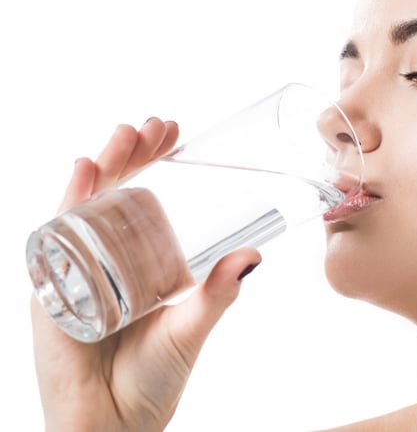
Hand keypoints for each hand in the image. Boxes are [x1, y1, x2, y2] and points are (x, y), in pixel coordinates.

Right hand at [31, 118, 261, 431]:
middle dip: (133, 155)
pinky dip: (69, 201)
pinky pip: (56, 235)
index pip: (145, 200)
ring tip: (126, 135)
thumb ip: (219, 292)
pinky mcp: (51, 288)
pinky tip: (85, 170)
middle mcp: (106, 259)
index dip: (156, 164)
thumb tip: (255, 255)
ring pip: (87, 204)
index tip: (175, 132)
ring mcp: (76, 269)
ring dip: (106, 166)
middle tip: (155, 126)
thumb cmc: (153, 379)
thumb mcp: (192, 326)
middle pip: (115, 193)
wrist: (114, 425)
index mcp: (139, 262)